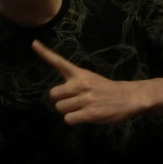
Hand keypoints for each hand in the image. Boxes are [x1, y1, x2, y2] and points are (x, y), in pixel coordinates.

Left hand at [32, 40, 149, 124]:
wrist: (129, 97)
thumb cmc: (106, 89)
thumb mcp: (90, 77)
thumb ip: (73, 81)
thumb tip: (56, 94)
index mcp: (80, 74)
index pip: (59, 61)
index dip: (45, 53)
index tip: (33, 43)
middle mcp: (81, 84)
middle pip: (53, 94)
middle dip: (61, 100)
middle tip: (73, 101)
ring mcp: (85, 99)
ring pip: (60, 108)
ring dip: (68, 111)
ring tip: (81, 109)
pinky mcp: (90, 113)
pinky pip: (68, 119)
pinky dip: (73, 120)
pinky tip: (84, 117)